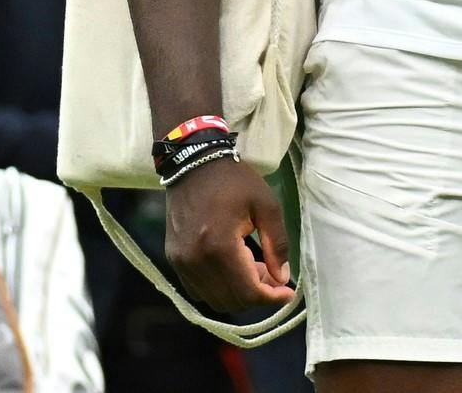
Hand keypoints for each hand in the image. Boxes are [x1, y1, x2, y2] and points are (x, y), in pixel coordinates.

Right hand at [161, 155, 294, 315]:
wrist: (192, 161)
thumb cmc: (234, 180)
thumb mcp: (266, 205)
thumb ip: (278, 245)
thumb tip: (281, 278)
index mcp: (220, 246)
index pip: (249, 293)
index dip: (273, 298)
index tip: (288, 291)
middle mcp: (196, 260)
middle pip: (232, 301)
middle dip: (258, 295)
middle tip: (272, 275)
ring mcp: (181, 262)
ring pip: (214, 301)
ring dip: (238, 294)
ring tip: (253, 271)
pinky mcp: (173, 259)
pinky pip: (197, 291)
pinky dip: (218, 289)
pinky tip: (231, 270)